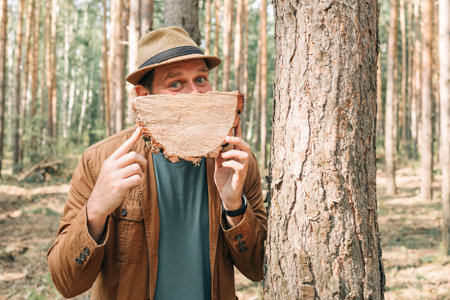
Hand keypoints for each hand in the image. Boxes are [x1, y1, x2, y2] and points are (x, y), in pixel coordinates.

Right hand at [87, 127, 146, 241]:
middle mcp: (111, 166)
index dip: (133, 138)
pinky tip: (133, 185)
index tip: (140, 128)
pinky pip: (136, 179)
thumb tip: (134, 155)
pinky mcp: (119, 186)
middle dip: (142, 162)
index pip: (123, 147)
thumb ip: (119, 162)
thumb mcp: (109, 171)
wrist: (97, 203)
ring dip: (141, 173)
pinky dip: (138, 182)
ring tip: (137, 178)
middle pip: (133, 155)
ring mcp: (115, 176)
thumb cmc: (107, 186)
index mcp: (110, 161)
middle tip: (142, 170)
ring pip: (136, 167)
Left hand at [214, 122, 249, 225]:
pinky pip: (239, 167)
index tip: (236, 118)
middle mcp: (241, 161)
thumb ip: (217, 154)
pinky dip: (231, 164)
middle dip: (237, 139)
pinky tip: (224, 165)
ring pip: (245, 155)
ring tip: (223, 154)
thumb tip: (211, 144)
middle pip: (245, 145)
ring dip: (233, 152)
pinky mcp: (241, 176)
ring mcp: (242, 168)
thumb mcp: (218, 165)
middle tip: (226, 137)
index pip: (238, 141)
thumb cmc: (224, 180)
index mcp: (236, 156)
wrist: (226, 196)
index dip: (238, 130)